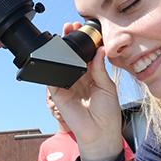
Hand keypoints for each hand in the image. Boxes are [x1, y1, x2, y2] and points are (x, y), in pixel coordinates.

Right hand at [46, 22, 123, 160]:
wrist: (100, 133)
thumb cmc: (108, 113)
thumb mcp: (107, 86)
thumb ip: (99, 68)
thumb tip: (99, 49)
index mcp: (91, 74)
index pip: (85, 54)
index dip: (84, 42)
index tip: (84, 28)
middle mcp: (78, 78)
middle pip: (71, 55)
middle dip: (70, 40)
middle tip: (70, 27)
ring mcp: (66, 84)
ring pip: (61, 63)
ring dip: (60, 49)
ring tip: (63, 36)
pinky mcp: (57, 93)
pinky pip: (52, 78)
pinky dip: (53, 66)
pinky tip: (57, 54)